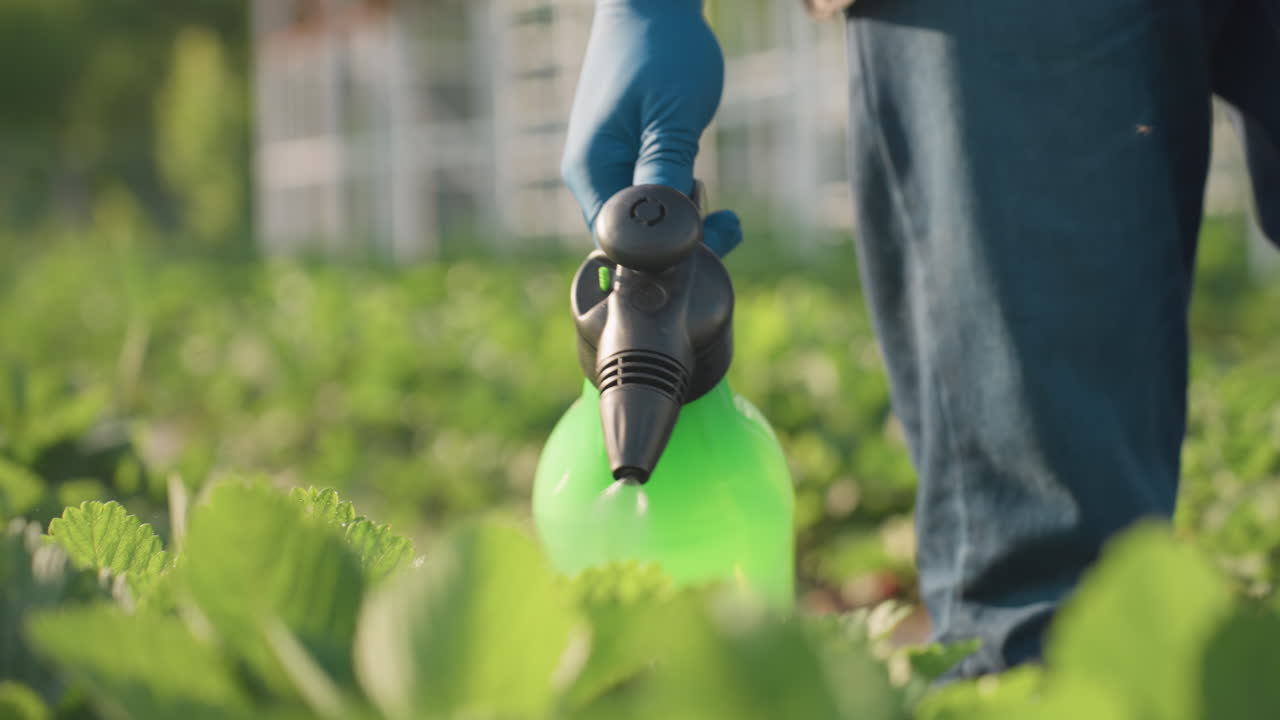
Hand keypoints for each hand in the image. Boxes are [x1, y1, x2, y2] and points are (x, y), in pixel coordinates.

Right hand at [561, 0, 741, 256]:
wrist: (650, 4)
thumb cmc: (662, 52)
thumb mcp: (673, 117)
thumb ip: (665, 175)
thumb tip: (669, 234)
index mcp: (590, 171)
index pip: (618, 244)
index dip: (661, 257)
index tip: (708, 244)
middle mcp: (589, 176)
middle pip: (630, 240)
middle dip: (680, 245)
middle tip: (729, 228)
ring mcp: (604, 168)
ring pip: (644, 222)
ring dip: (685, 224)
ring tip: (728, 217)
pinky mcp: (623, 159)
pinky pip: (648, 199)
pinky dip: (680, 203)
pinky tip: (710, 198)